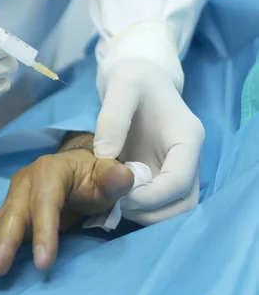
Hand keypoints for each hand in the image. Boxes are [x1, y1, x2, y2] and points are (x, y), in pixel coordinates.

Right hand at [0, 150, 133, 277]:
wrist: (77, 168)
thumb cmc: (93, 177)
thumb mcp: (108, 175)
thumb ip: (115, 178)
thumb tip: (122, 177)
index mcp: (50, 171)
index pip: (46, 203)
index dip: (43, 232)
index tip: (43, 263)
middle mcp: (26, 182)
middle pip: (15, 213)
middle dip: (4, 243)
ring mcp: (15, 195)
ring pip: (1, 222)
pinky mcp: (10, 209)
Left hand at [94, 58, 204, 224]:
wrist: (137, 80)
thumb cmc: (134, 78)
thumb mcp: (122, 84)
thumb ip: (113, 118)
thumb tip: (105, 156)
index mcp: (187, 137)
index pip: (180, 182)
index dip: (150, 198)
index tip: (121, 197)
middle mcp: (188, 158)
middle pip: (183, 204)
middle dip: (150, 213)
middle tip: (115, 204)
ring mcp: (175, 169)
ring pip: (173, 210)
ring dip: (145, 215)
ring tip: (113, 203)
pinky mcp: (159, 176)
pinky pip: (156, 205)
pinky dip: (137, 210)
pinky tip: (112, 199)